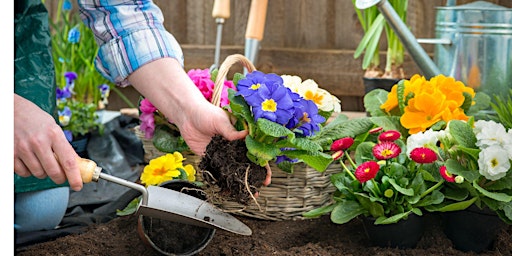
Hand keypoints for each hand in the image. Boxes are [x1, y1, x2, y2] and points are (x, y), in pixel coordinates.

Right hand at [14, 94, 82, 190]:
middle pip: (54, 172)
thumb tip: (77, 164)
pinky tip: (29, 160)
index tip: (78, 185)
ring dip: (43, 172)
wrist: (12, 110)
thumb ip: (64, 146)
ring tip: (41, 160)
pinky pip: (24, 173)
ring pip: (39, 174)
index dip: (75, 177)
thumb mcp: (54, 128)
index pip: (68, 161)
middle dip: (59, 178)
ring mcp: (23, 148)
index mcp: (54, 134)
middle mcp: (39, 142)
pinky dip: (28, 171)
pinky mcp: (11, 154)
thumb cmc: (35, 118)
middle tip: (60, 176)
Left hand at [128, 58, 270, 184]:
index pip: (255, 151)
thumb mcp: (220, 120)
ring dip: (238, 182)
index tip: (267, 175)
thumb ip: (231, 131)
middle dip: (253, 177)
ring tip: (244, 194)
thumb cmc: (206, 113)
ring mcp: (223, 154)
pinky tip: (227, 190)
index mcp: (241, 136)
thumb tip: (246, 134)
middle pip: (247, 164)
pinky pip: (218, 172)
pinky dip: (222, 181)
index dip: (262, 164)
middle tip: (257, 189)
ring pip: (233, 170)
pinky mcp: (211, 159)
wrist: (186, 116)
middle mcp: (234, 147)